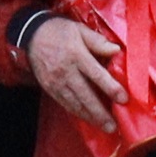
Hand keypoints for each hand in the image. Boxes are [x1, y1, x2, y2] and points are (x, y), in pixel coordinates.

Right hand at [26, 14, 119, 132]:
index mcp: (76, 55)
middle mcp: (66, 71)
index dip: (110, 88)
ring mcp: (56, 82)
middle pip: (85, 95)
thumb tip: (117, 50)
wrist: (32, 35)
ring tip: (103, 127)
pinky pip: (64, 103)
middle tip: (113, 126)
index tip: (123, 99)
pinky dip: (77, 113)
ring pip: (74, 103)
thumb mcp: (80, 30)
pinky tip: (87, 118)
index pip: (96, 74)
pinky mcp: (49, 88)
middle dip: (99, 112)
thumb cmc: (60, 31)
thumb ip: (98, 41)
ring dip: (89, 117)